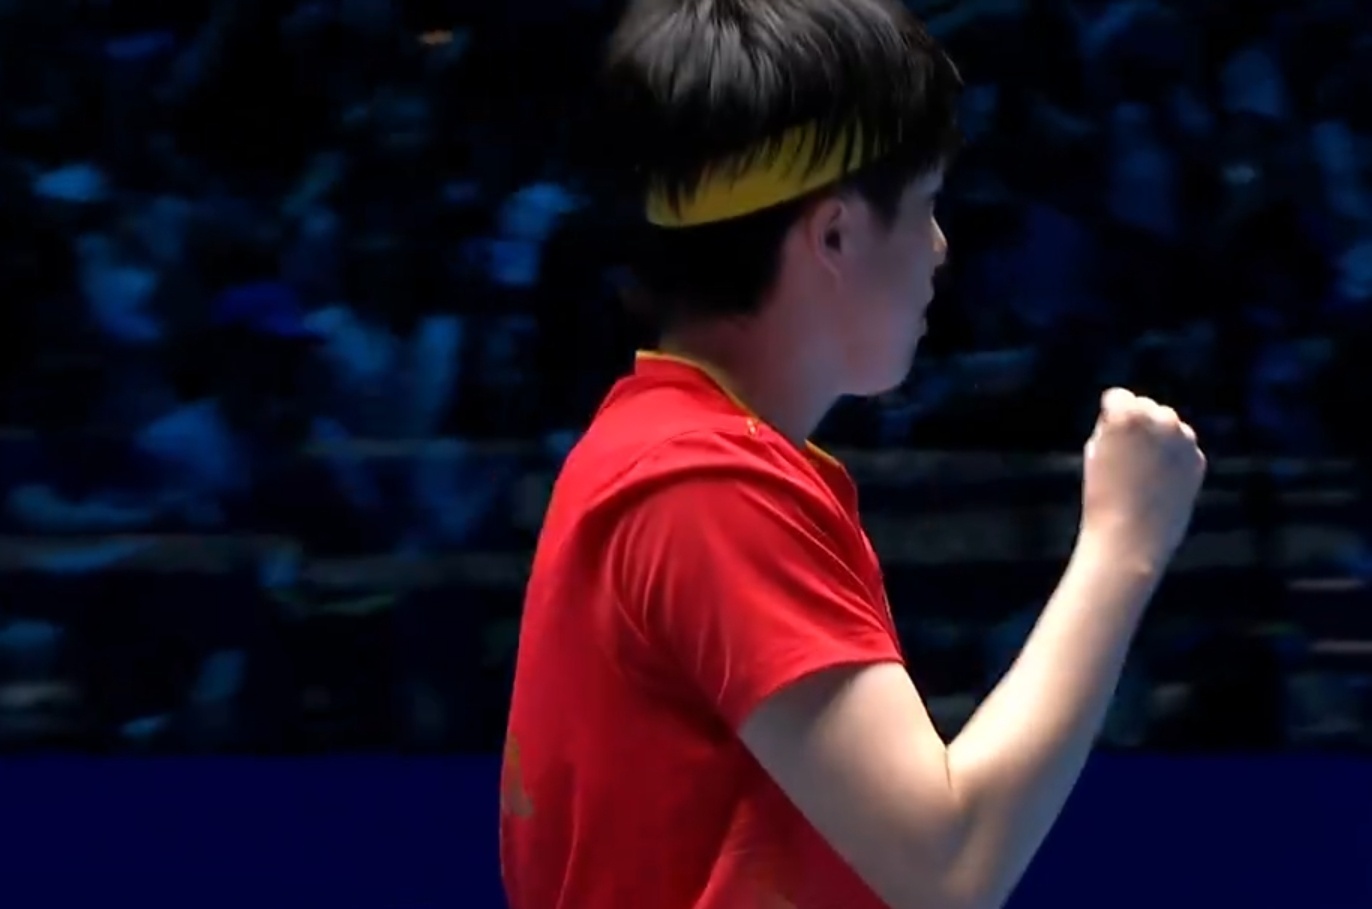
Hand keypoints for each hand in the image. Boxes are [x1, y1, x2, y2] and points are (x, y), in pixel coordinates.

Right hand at [1080, 388, 1205, 565]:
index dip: (1107, 418)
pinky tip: (1158, 482)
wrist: (1130, 539)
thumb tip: (1135, 419)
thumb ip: (1115, 427)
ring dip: (1157, 438)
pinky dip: (1172, 459)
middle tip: (1124, 456)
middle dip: (1137, 423)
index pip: (1116, 397)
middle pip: (1145, 407)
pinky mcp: (1197, 459)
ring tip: (1141, 471)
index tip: (1104, 440)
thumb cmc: (1103, 496)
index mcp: (1127, 414)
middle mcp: (1160, 419)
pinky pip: (1182, 448)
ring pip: (1168, 425)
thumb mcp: (1096, 451)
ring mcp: (1183, 439)